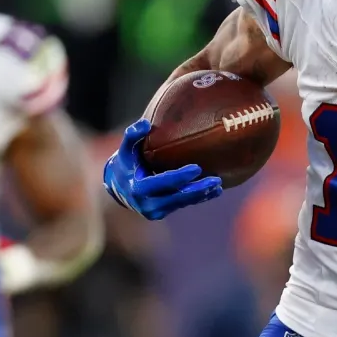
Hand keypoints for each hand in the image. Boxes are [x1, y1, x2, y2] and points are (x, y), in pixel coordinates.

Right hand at [102, 119, 222, 219]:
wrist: (119, 187)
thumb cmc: (126, 163)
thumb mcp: (125, 149)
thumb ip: (132, 135)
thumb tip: (145, 123)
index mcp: (138, 188)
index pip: (161, 183)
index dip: (179, 177)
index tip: (197, 168)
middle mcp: (147, 203)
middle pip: (177, 196)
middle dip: (197, 190)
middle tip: (216, 180)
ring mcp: (156, 210)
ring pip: (182, 202)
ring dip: (201, 195)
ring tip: (218, 186)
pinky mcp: (163, 212)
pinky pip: (182, 204)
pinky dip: (198, 198)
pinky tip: (213, 192)